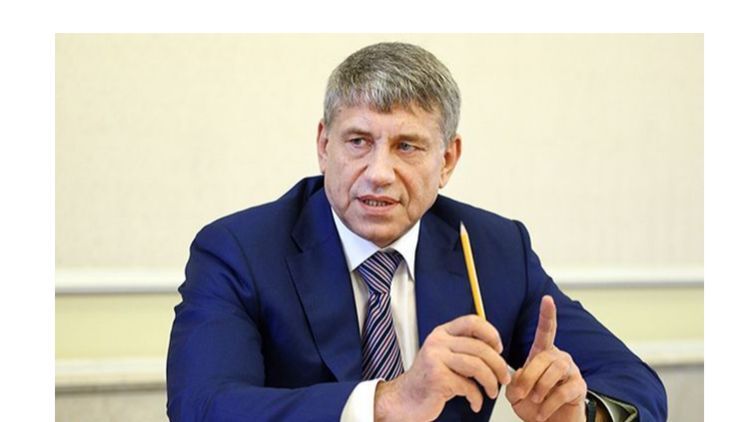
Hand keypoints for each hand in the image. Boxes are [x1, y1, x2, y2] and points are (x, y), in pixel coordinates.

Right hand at [374, 314, 511, 420]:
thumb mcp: (443, 356)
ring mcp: (436, 359)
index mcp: (441, 333)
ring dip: (491, 382)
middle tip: (503, 377)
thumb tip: (494, 349)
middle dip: (498, 365)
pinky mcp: (438, 379)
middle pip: (480, 348)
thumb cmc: (428, 380)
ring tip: (492, 391)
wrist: (405, 399)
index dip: (491, 333)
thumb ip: (463, 348)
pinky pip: (468, 387)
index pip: (472, 321)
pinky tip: (475, 402)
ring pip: (477, 366)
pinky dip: (476, 397)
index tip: (498, 348)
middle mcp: (438, 343)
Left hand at [505, 295, 587, 421]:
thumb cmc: (534, 405)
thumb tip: (519, 374)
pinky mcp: (579, 387)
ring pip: (555, 370)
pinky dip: (549, 404)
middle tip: (521, 394)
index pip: (546, 331)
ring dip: (540, 387)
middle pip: (543, 357)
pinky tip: (542, 412)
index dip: (547, 315)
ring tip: (535, 401)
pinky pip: (563, 391)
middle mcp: (559, 358)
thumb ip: (514, 381)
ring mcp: (571, 371)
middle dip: (528, 376)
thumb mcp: (517, 393)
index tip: (547, 299)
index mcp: (542, 354)